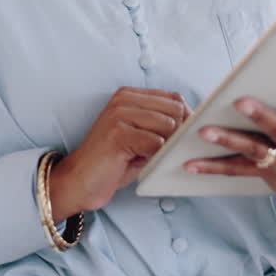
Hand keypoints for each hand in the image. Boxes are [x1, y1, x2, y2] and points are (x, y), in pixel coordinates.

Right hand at [49, 87, 189, 221]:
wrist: (79, 180)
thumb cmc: (114, 161)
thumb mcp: (140, 135)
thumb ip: (162, 124)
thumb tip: (196, 122)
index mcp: (129, 95)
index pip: (174, 98)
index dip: (185, 119)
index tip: (180, 139)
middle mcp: (124, 99)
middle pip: (175, 110)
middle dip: (176, 134)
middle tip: (162, 152)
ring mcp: (120, 114)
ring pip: (168, 126)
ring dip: (164, 147)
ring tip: (146, 157)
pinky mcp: (118, 133)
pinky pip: (156, 144)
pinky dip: (153, 158)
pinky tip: (137, 162)